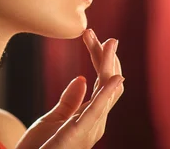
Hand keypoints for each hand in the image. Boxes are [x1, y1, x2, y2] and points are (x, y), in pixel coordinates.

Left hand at [16, 30, 123, 148]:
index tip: (92, 37)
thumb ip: (70, 100)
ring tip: (110, 44)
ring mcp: (90, 128)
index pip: (101, 82)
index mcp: (90, 117)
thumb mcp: (53, 120)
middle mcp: (95, 122)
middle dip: (107, 57)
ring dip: (109, 65)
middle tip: (102, 35)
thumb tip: (82, 78)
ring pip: (106, 91)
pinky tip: (115, 78)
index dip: (100, 59)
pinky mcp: (79, 133)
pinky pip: (97, 110)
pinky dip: (107, 92)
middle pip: (108, 83)